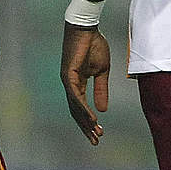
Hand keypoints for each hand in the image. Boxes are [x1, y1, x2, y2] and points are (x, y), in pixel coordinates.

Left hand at [61, 23, 109, 144]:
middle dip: (86, 127)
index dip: (89, 122)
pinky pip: (75, 96)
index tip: (98, 134)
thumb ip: (101, 90)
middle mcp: (69, 84)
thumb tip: (103, 110)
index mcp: (77, 83)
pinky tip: (91, 118)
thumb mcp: (102, 71)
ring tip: (96, 133)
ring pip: (75, 107)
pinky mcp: (68, 75)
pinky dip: (83, 108)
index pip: (81, 108)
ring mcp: (67, 80)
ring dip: (86, 121)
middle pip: (76, 112)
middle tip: (96, 141)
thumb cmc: (94, 45)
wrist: (88, 28)